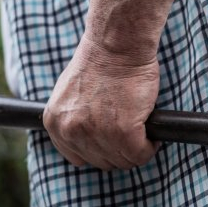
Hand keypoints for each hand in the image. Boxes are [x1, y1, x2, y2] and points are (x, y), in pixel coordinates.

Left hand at [43, 37, 159, 169]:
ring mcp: (97, 134)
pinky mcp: (124, 132)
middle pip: (104, 162)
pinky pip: (141, 154)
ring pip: (124, 161)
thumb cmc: (101, 60)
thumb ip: (75, 117)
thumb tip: (91, 135)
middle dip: (121, 151)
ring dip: (138, 149)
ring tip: (144, 130)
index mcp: (55, 123)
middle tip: (134, 134)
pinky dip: (151, 146)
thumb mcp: (72, 93)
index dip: (101, 151)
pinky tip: (152, 134)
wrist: (117, 44)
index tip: (115, 141)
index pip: (79, 158)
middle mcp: (72, 132)